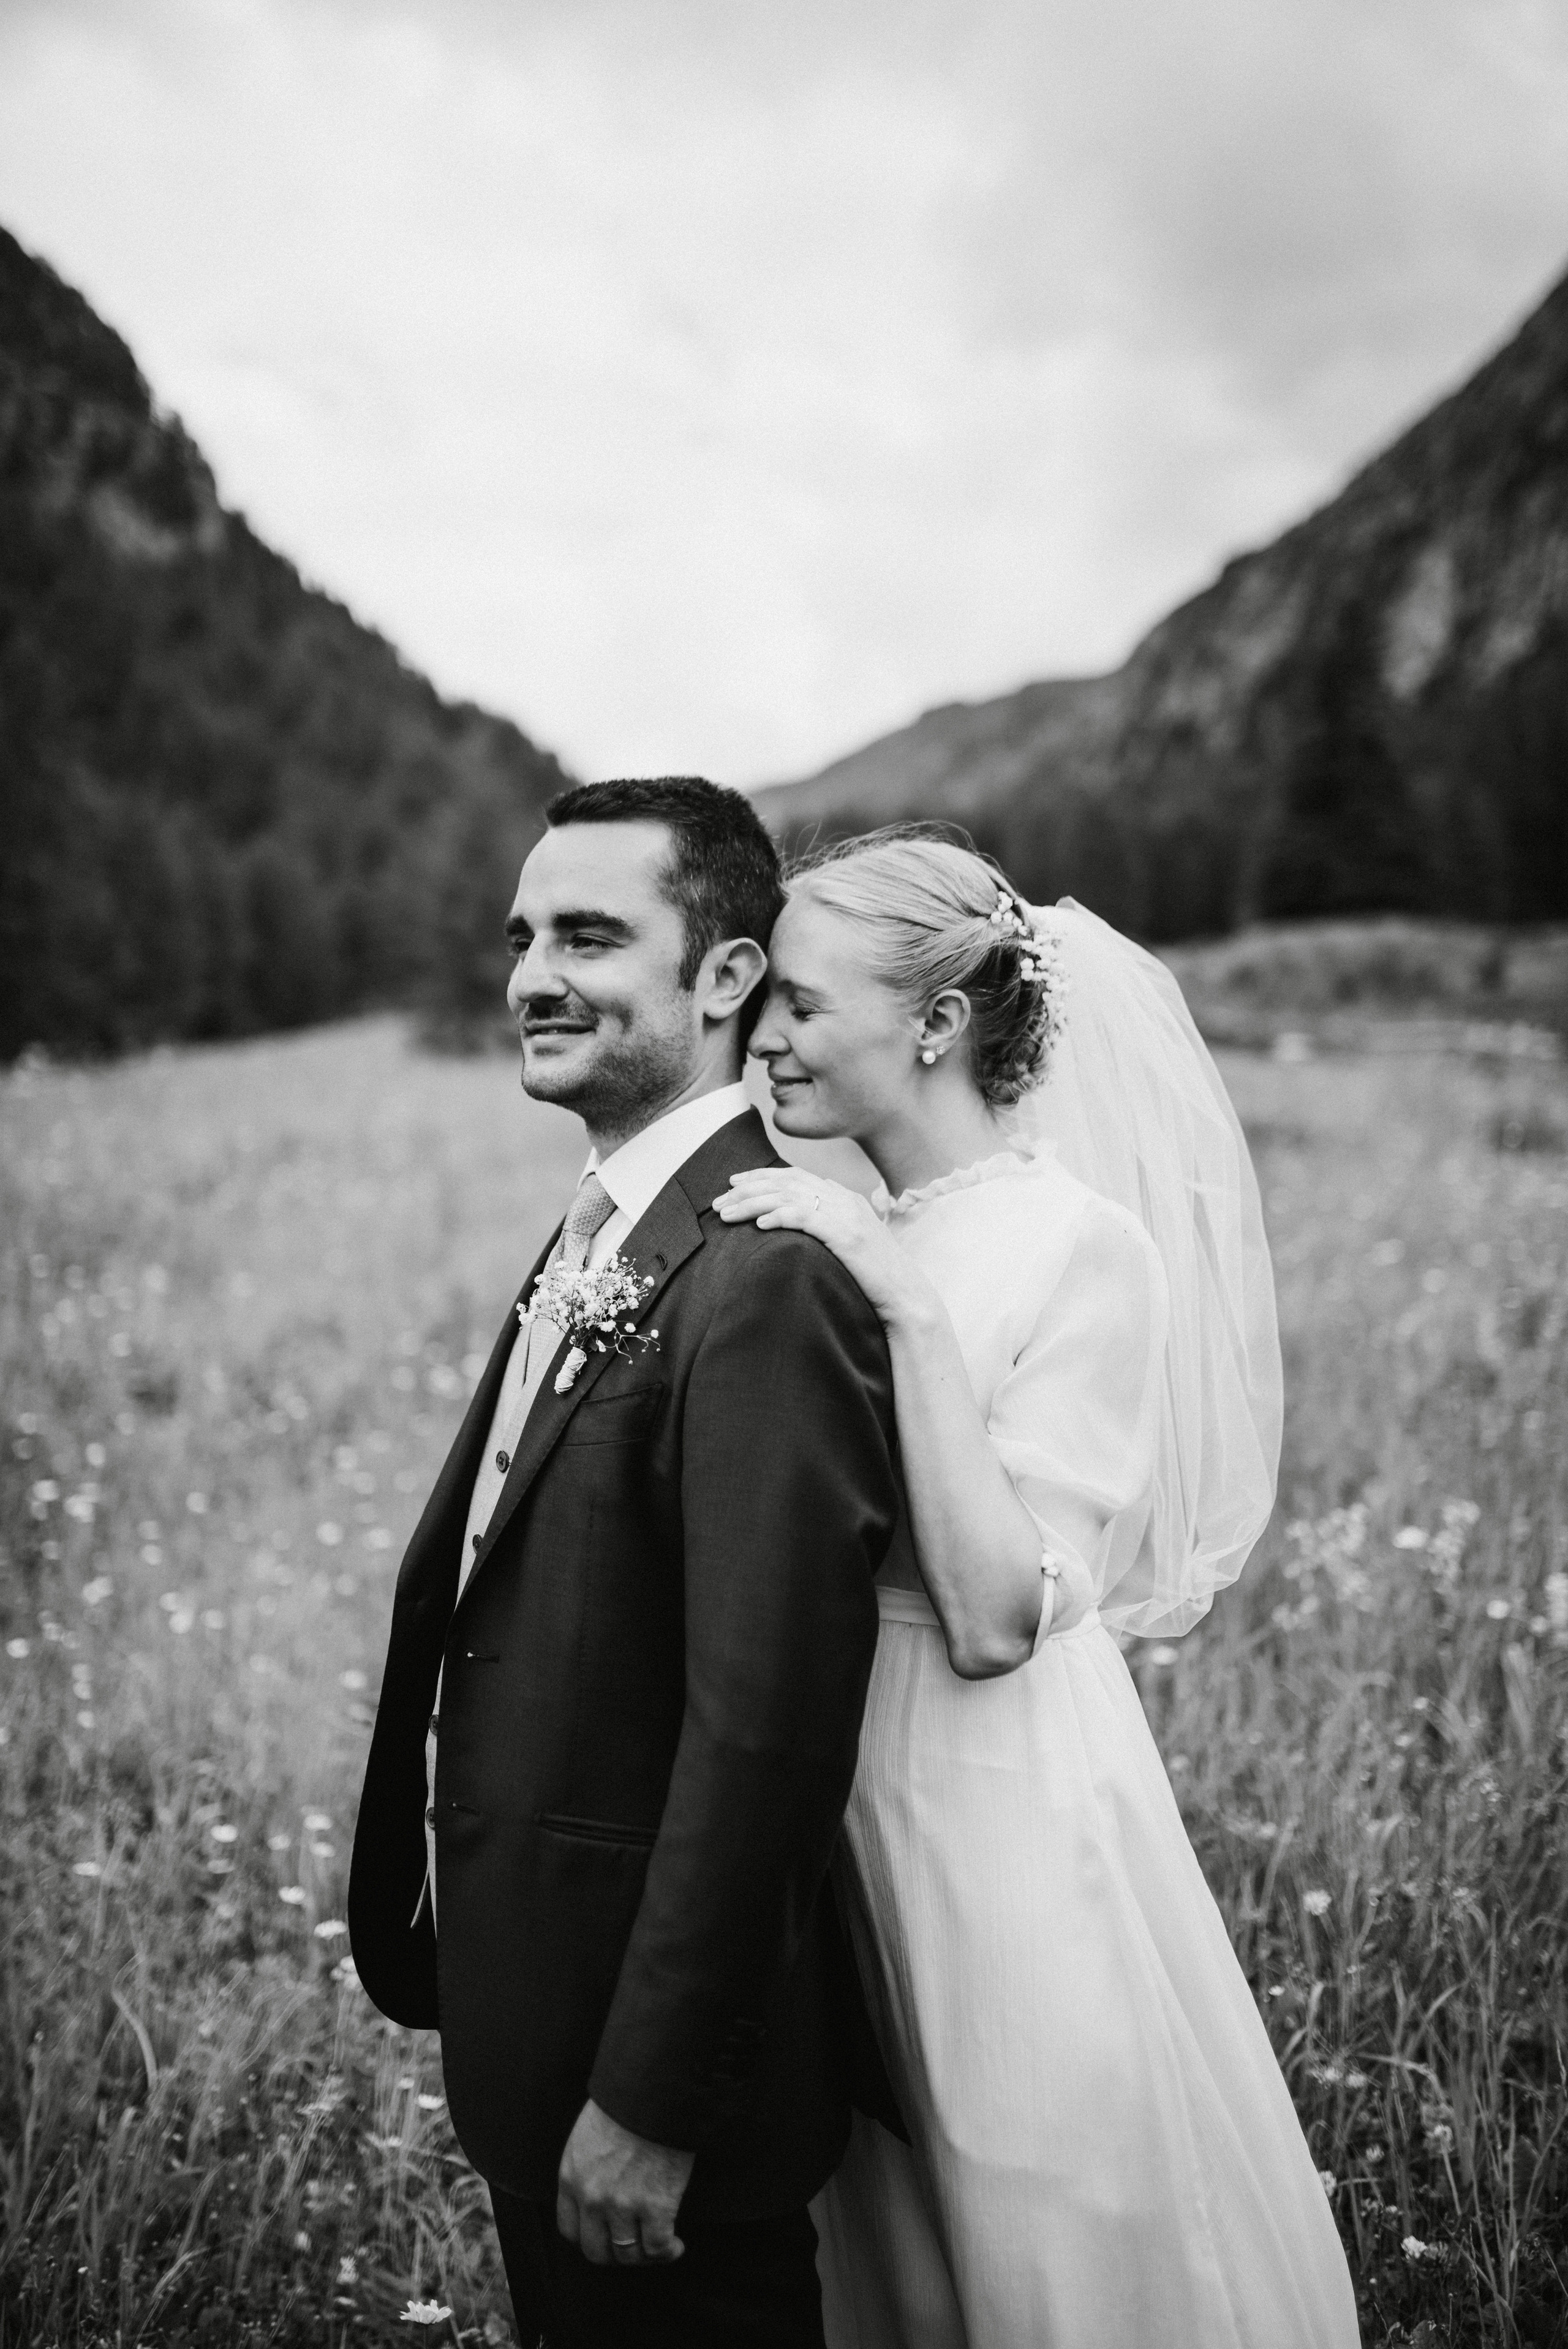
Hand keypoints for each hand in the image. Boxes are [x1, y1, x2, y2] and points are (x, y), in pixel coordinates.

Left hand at [556, 2099, 693, 2267]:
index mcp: (571, 2176)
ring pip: (627, 2255)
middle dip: (615, 2255)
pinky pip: (658, 2248)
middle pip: (596, 2251)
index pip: (569, 2230)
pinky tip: (676, 2246)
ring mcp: (623, 2204)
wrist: (655, 2089)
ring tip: (659, 2248)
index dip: (589, 2239)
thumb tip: (601, 2186)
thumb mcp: (588, 2134)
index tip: (605, 2236)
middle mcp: (591, 2197)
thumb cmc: (627, 2101)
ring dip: (644, 2257)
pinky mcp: (656, 2206)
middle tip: (633, 2247)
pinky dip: (668, 2252)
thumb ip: (587, 2167)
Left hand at [713, 1168, 921, 1326]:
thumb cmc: (875, 1278)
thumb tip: (797, 1224)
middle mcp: (845, 1200)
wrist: (906, 1296)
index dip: (761, 1176)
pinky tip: (758, 1225)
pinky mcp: (847, 1236)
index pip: (796, 1176)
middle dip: (748, 1188)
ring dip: (753, 1203)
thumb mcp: (850, 1244)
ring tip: (726, 1213)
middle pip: (787, 1182)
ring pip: (789, 1196)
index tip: (734, 1182)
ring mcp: (847, 1216)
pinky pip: (805, 1217)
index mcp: (845, 1198)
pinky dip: (779, 1216)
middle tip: (719, 1200)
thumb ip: (828, 1227)